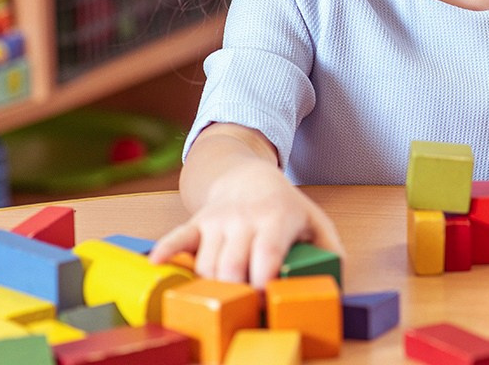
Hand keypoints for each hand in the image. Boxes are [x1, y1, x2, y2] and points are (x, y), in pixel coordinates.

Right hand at [149, 160, 343, 287]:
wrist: (249, 176)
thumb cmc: (285, 208)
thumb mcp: (315, 223)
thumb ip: (330, 252)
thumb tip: (332, 284)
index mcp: (276, 219)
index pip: (266, 255)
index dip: (263, 284)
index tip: (265, 304)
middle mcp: (244, 219)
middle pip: (231, 266)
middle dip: (235, 294)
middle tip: (243, 312)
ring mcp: (217, 221)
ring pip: (206, 265)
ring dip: (211, 289)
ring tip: (224, 302)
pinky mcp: (196, 224)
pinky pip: (176, 238)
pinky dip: (165, 251)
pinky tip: (156, 265)